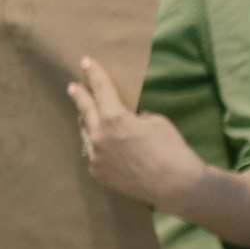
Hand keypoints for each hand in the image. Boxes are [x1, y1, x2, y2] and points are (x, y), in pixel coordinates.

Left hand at [68, 56, 204, 212]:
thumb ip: (134, 117)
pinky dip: (96, 146)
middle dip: (80, 96)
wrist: (176, 186)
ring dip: (87, 123)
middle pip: (86, 110)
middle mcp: (99, 137)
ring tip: (85, 115)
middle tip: (73, 87)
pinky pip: (93, 154)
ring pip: (86, 134)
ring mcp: (96, 158)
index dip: (93, 75)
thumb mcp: (155, 121)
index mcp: (114, 119)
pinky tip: (100, 144)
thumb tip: (125, 119)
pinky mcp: (98, 174)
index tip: (85, 62)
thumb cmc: (171, 149)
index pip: (101, 90)